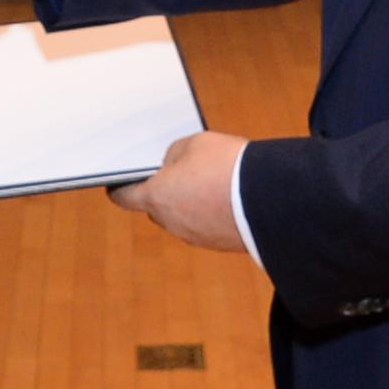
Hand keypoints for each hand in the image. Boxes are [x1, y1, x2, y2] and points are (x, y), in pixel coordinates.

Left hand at [107, 130, 249, 253]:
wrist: (270, 199)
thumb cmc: (227, 167)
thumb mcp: (194, 144)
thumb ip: (174, 154)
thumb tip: (173, 165)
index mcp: (156, 198)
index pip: (124, 197)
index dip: (120, 188)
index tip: (118, 183)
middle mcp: (171, 223)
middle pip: (156, 207)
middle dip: (163, 191)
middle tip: (178, 171)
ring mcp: (196, 236)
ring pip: (183, 217)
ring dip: (189, 203)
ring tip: (209, 181)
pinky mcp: (219, 243)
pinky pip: (206, 225)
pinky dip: (209, 213)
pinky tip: (226, 196)